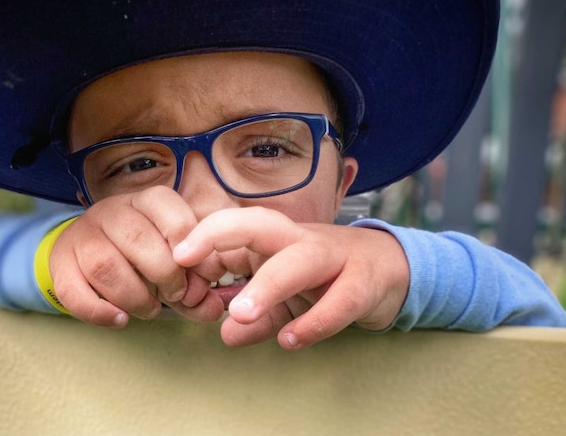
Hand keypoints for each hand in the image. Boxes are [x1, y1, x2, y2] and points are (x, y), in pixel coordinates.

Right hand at [49, 186, 223, 326]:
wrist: (90, 248)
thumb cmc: (144, 253)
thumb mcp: (174, 258)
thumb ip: (197, 284)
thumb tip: (215, 309)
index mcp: (145, 200)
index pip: (166, 207)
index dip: (185, 241)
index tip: (196, 271)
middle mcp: (111, 211)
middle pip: (136, 237)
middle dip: (164, 274)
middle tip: (177, 295)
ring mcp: (82, 236)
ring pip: (104, 265)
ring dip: (134, 296)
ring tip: (149, 309)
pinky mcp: (60, 264)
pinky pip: (74, 291)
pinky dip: (100, 312)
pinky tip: (120, 319)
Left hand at [173, 207, 409, 348]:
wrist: (392, 269)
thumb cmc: (328, 278)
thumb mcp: (287, 299)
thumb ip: (257, 316)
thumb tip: (225, 334)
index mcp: (276, 239)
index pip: (233, 225)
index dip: (201, 237)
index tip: (173, 258)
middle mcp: (300, 240)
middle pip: (258, 224)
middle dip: (220, 236)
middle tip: (185, 261)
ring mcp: (334, 257)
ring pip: (298, 261)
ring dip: (268, 284)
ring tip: (241, 313)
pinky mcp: (364, 282)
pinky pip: (340, 300)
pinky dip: (316, 321)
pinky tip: (292, 340)